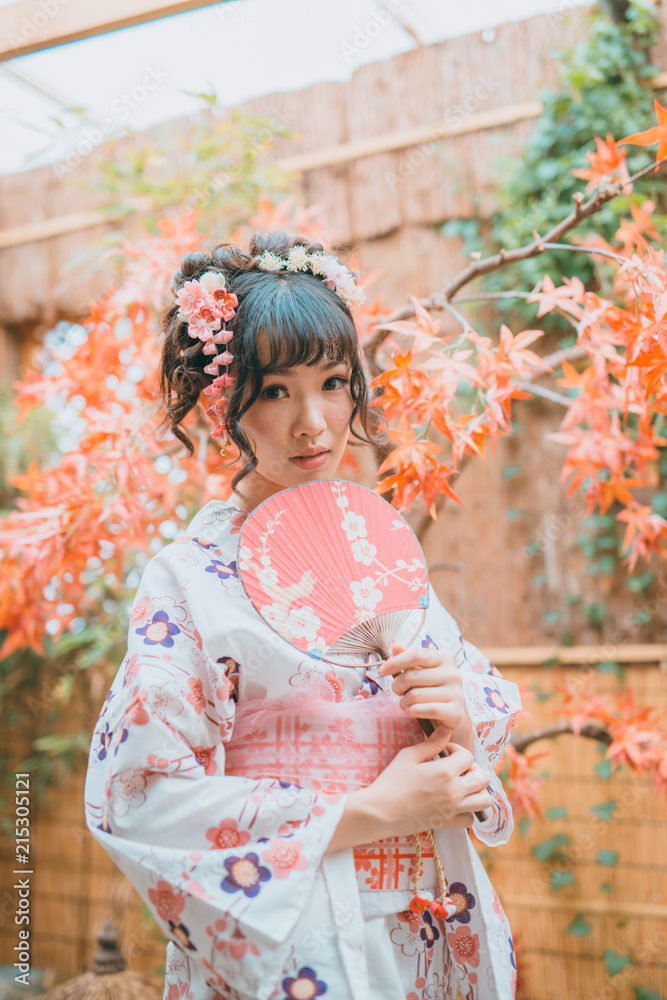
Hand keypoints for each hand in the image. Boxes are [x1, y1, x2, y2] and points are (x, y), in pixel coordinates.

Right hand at [363, 725, 492, 838]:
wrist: (380, 812)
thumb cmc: (391, 781)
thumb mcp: (409, 756)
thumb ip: (432, 743)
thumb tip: (447, 729)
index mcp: (445, 771)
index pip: (468, 756)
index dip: (457, 750)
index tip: (445, 752)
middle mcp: (454, 791)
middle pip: (483, 778)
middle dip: (473, 769)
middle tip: (457, 768)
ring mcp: (453, 809)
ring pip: (484, 800)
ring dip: (477, 791)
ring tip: (463, 786)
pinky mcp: (447, 823)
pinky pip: (470, 819)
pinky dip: (468, 812)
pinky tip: (456, 804)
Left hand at [378, 641, 473, 749]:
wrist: (453, 714)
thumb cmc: (433, 689)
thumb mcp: (421, 671)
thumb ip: (409, 658)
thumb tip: (396, 646)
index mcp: (444, 659)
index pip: (416, 655)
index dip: (396, 662)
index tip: (382, 670)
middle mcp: (453, 674)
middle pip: (412, 676)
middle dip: (398, 686)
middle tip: (397, 691)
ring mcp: (456, 693)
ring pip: (416, 695)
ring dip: (404, 702)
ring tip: (405, 703)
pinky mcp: (455, 712)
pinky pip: (426, 710)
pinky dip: (413, 711)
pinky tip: (411, 711)